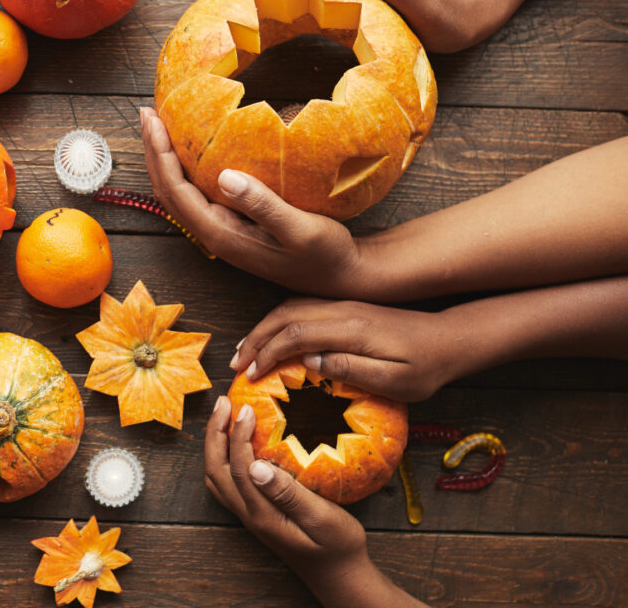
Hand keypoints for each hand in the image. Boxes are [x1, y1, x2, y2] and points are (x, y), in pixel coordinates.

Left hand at [140, 107, 367, 298]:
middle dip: (153, 152)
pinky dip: (184, 167)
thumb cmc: (324, 253)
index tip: (155, 120)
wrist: (339, 276)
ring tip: (159, 124)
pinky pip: (196, 193)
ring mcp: (220, 229)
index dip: (161, 155)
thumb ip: (263, 206)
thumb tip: (226, 177)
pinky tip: (191, 148)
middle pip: (168, 191)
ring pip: (178, 192)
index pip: (176, 191)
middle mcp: (213, 233)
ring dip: (164, 159)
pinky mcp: (231, 223)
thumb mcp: (300, 229)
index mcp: (221, 234)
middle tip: (148, 112)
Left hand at [204, 397, 425, 607]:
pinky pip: (227, 482)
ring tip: (224, 416)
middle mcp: (248, 515)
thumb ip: (288, 493)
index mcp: (262, 514)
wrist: (339, 575)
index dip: (237, 435)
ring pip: (216, 477)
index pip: (238, 468)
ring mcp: (249, 515)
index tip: (246, 408)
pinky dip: (224, 456)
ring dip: (215, 444)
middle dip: (215, 433)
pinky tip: (237, 441)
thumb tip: (257, 465)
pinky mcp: (255, 513)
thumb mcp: (321, 519)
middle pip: (216, 470)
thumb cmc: (337, 546)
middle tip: (224, 402)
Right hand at [232, 298, 463, 401]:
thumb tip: (309, 361)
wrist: (451, 339)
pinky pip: (302, 308)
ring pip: (290, 308)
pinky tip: (271, 339)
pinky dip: (278, 322)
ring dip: (263, 329)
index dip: (267, 354)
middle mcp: (342, 310)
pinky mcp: (346, 308)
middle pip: (284, 316)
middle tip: (235, 365)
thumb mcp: (396, 380)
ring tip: (245, 353)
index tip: (249, 376)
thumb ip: (352, 370)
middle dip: (255, 339)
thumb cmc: (427, 367)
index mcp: (351, 328)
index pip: (295, 335)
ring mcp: (343, 305)